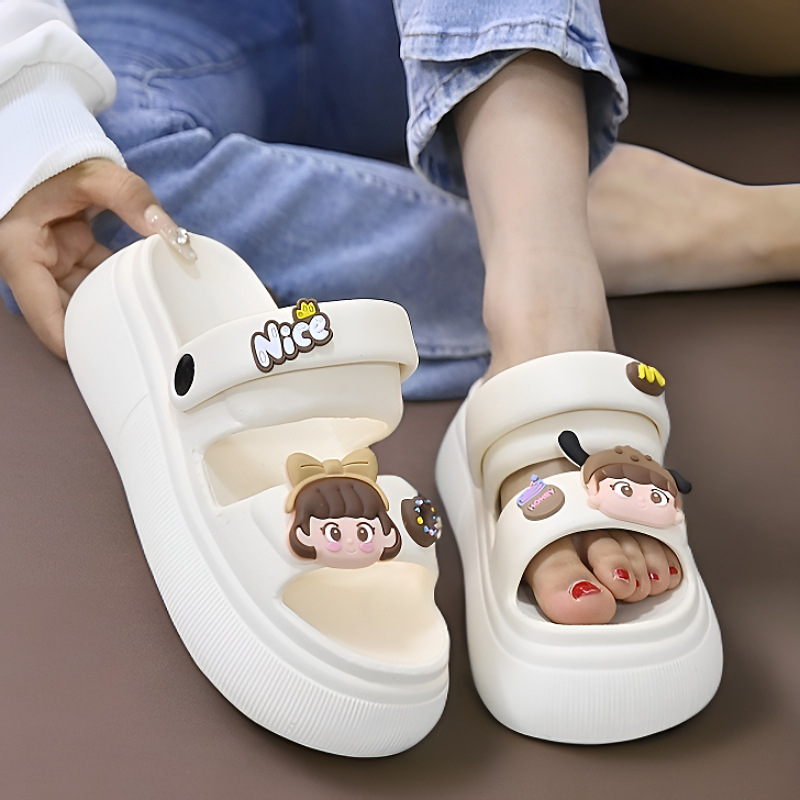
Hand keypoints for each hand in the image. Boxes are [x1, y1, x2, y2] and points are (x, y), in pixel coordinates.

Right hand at [0, 158, 192, 358]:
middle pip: (65, 315)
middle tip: (139, 355)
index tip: (106, 362)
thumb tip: (171, 234)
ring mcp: (51, 263)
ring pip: (82, 301)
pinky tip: (147, 301)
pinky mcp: (68, 258)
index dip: (73, 343)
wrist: (45, 143)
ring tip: (150, 335)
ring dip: (113, 312)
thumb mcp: (93, 174)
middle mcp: (32, 265)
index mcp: (19, 252)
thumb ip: (132, 199)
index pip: (43, 317)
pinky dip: (116, 290)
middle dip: (99, 334)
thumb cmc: (55, 158)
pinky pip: (92, 282)